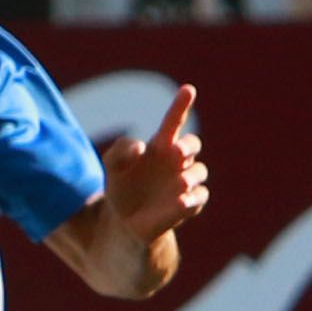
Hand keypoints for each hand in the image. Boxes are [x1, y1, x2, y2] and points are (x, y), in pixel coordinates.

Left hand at [99, 83, 209, 238]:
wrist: (124, 221)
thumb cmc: (121, 186)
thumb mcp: (111, 165)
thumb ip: (120, 150)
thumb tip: (142, 148)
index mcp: (161, 145)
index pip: (174, 121)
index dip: (181, 105)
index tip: (188, 89)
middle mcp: (176, 161)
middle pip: (193, 144)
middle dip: (189, 145)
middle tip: (177, 150)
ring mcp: (184, 183)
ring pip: (200, 171)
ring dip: (191, 175)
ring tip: (180, 182)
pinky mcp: (188, 204)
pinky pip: (199, 197)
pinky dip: (193, 199)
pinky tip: (180, 202)